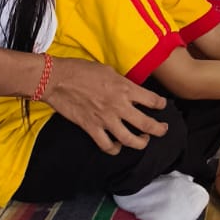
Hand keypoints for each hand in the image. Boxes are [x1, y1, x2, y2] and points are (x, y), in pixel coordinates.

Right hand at [42, 57, 167, 155]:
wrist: (57, 80)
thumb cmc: (81, 70)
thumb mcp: (109, 70)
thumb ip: (123, 83)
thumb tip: (130, 91)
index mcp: (125, 88)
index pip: (152, 100)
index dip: (161, 104)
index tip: (162, 105)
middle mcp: (118, 106)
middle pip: (146, 124)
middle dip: (159, 129)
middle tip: (163, 129)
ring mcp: (105, 119)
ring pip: (129, 140)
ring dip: (140, 143)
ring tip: (143, 141)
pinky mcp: (91, 128)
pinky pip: (107, 146)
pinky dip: (114, 149)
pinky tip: (117, 146)